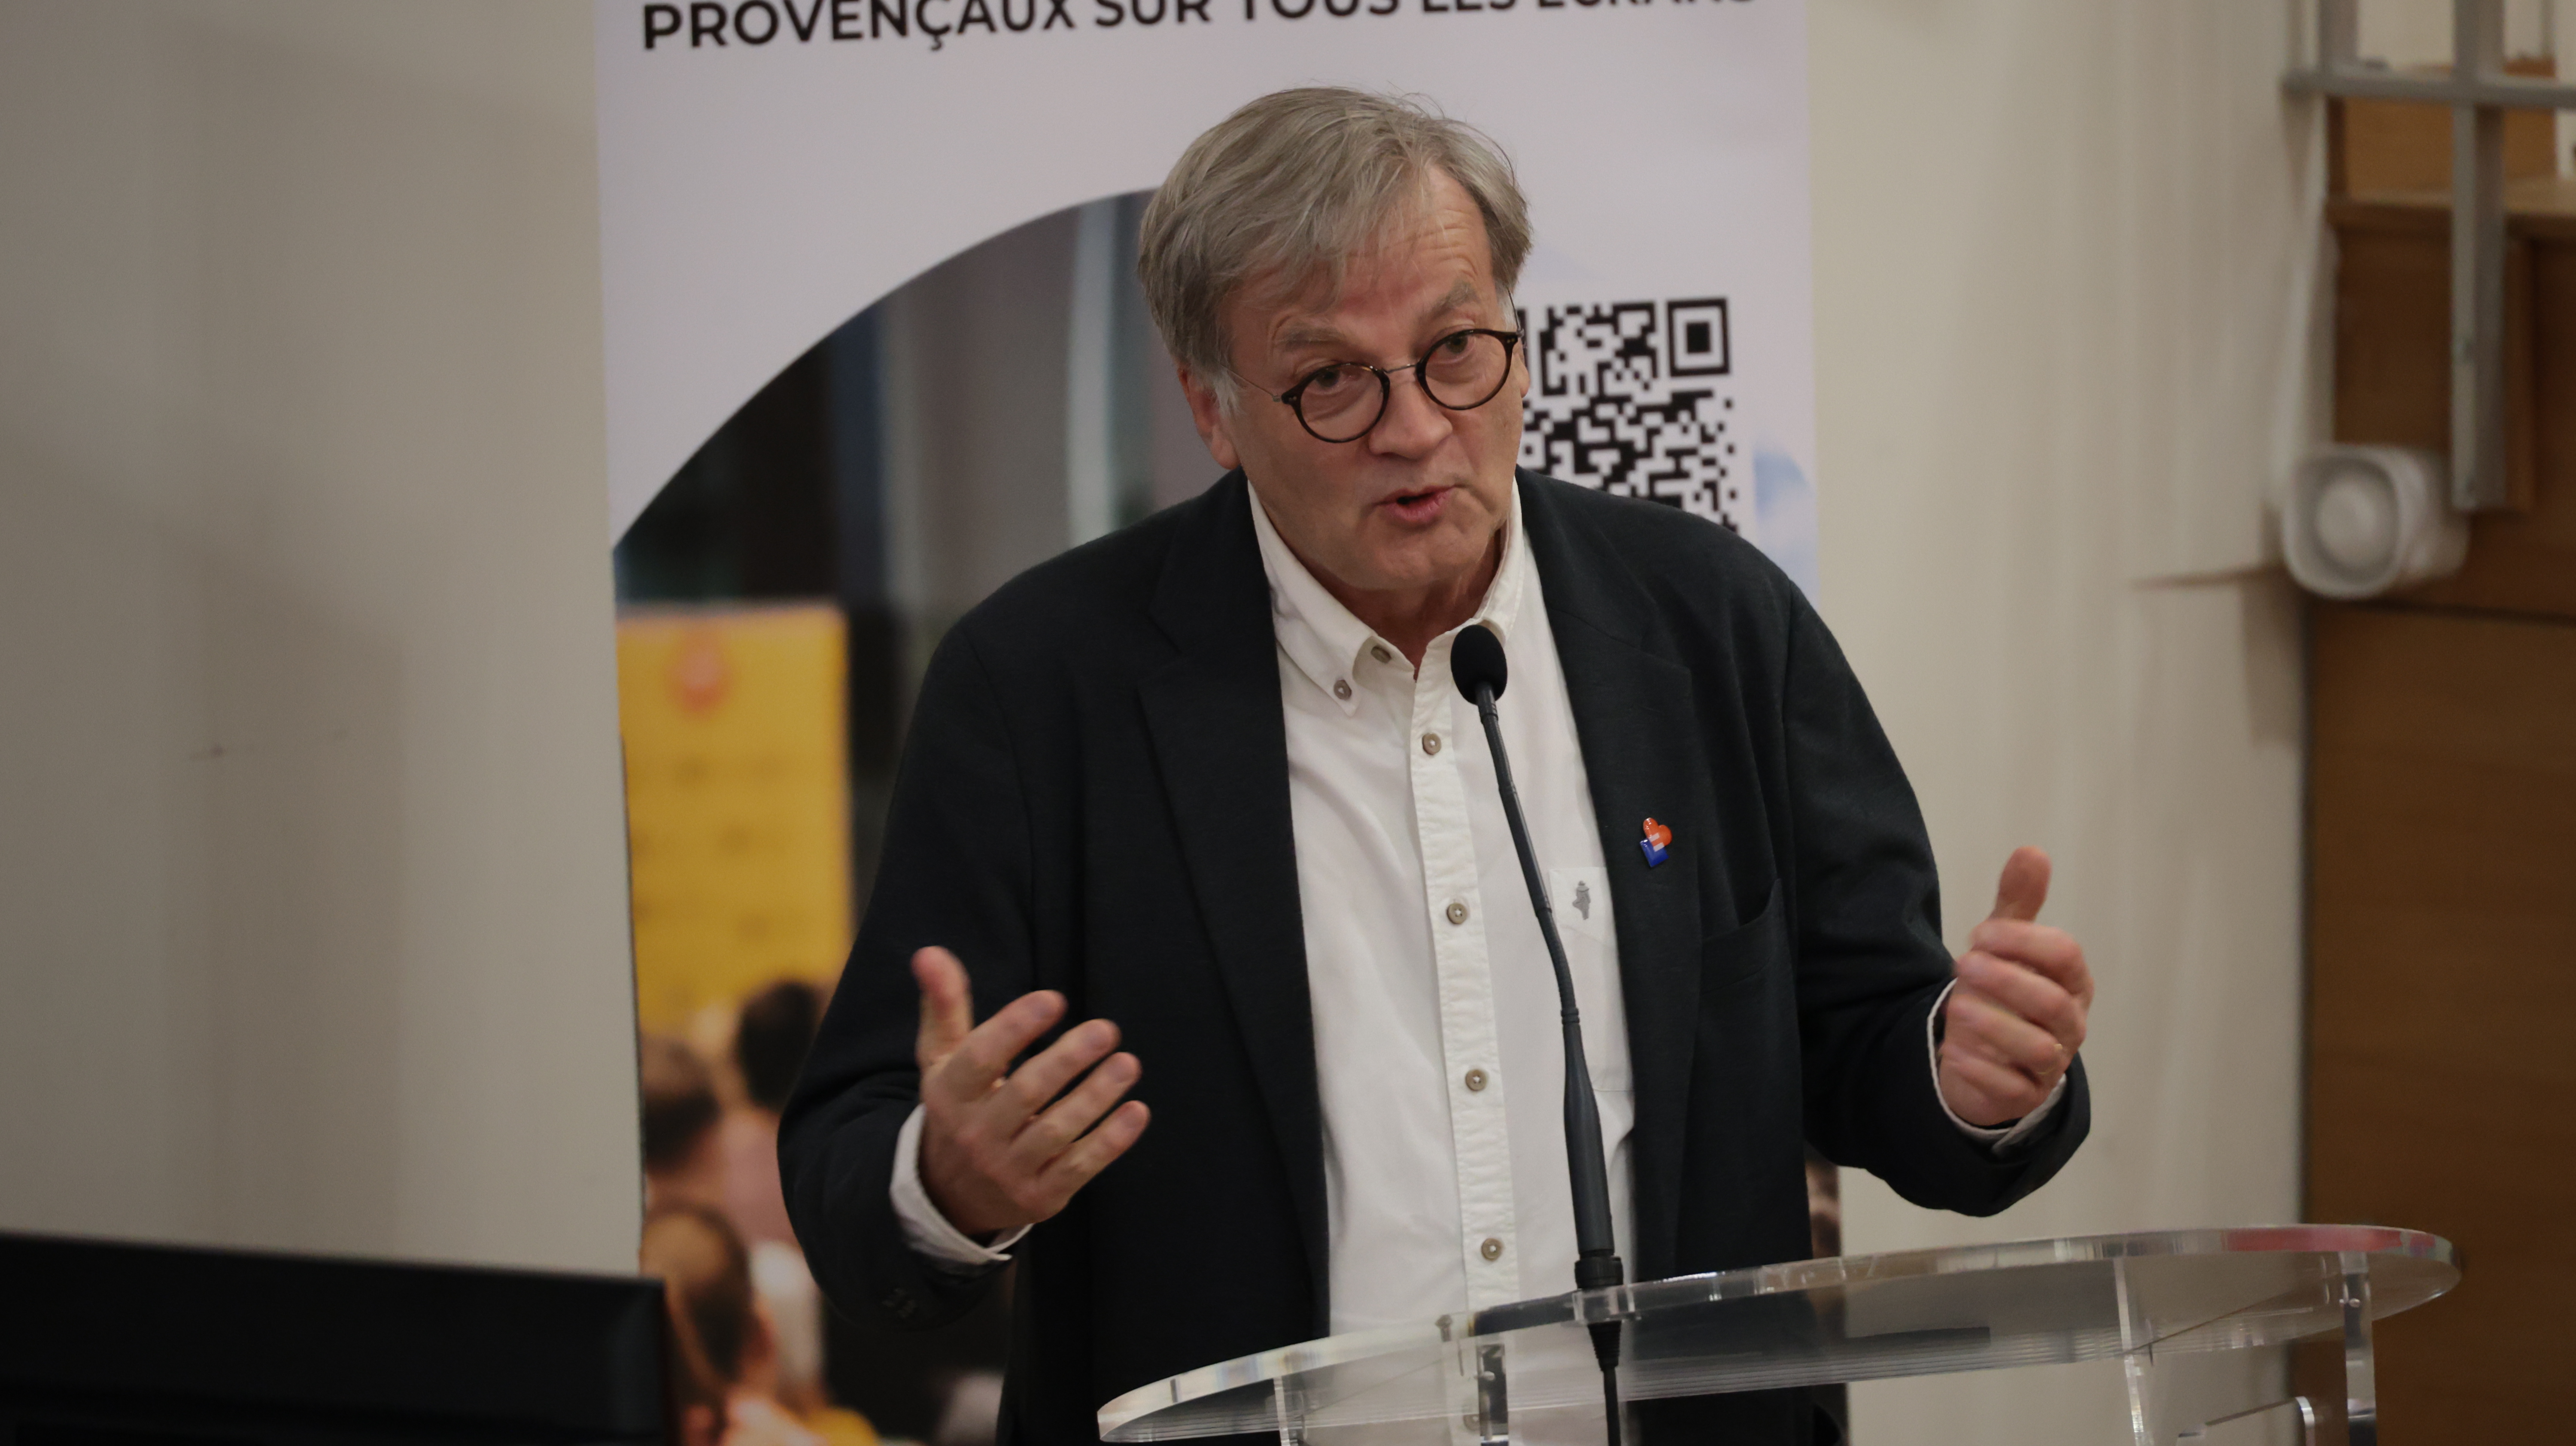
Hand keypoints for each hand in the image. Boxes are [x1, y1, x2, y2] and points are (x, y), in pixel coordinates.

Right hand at [912, 947, 1149, 1237]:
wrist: (950, 1193)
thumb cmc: (959, 1106)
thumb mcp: (942, 1058)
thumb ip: (944, 1005)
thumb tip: (930, 952)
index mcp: (950, 1093)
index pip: (980, 1058)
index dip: (1016, 1027)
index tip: (1053, 999)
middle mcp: (975, 1134)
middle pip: (1024, 1093)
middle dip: (1067, 1059)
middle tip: (1106, 1028)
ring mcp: (1007, 1170)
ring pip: (1055, 1131)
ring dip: (1095, 1097)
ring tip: (1127, 1063)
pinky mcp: (1039, 1197)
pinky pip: (1078, 1168)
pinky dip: (1110, 1142)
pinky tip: (1136, 1110)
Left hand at [1936, 847, 2092, 1127]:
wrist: (1988, 1054)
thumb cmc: (2004, 990)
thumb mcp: (2007, 944)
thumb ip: (2019, 902)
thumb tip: (2031, 851)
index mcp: (2071, 982)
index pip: (2066, 957)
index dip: (2026, 942)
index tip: (1980, 932)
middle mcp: (2069, 1024)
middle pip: (2054, 1004)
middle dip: (2009, 982)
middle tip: (1963, 964)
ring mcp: (2050, 1064)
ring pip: (2037, 1049)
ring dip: (1995, 1026)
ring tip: (1958, 1006)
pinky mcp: (2023, 1096)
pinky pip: (2010, 1088)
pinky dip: (1982, 1070)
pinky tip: (1954, 1050)